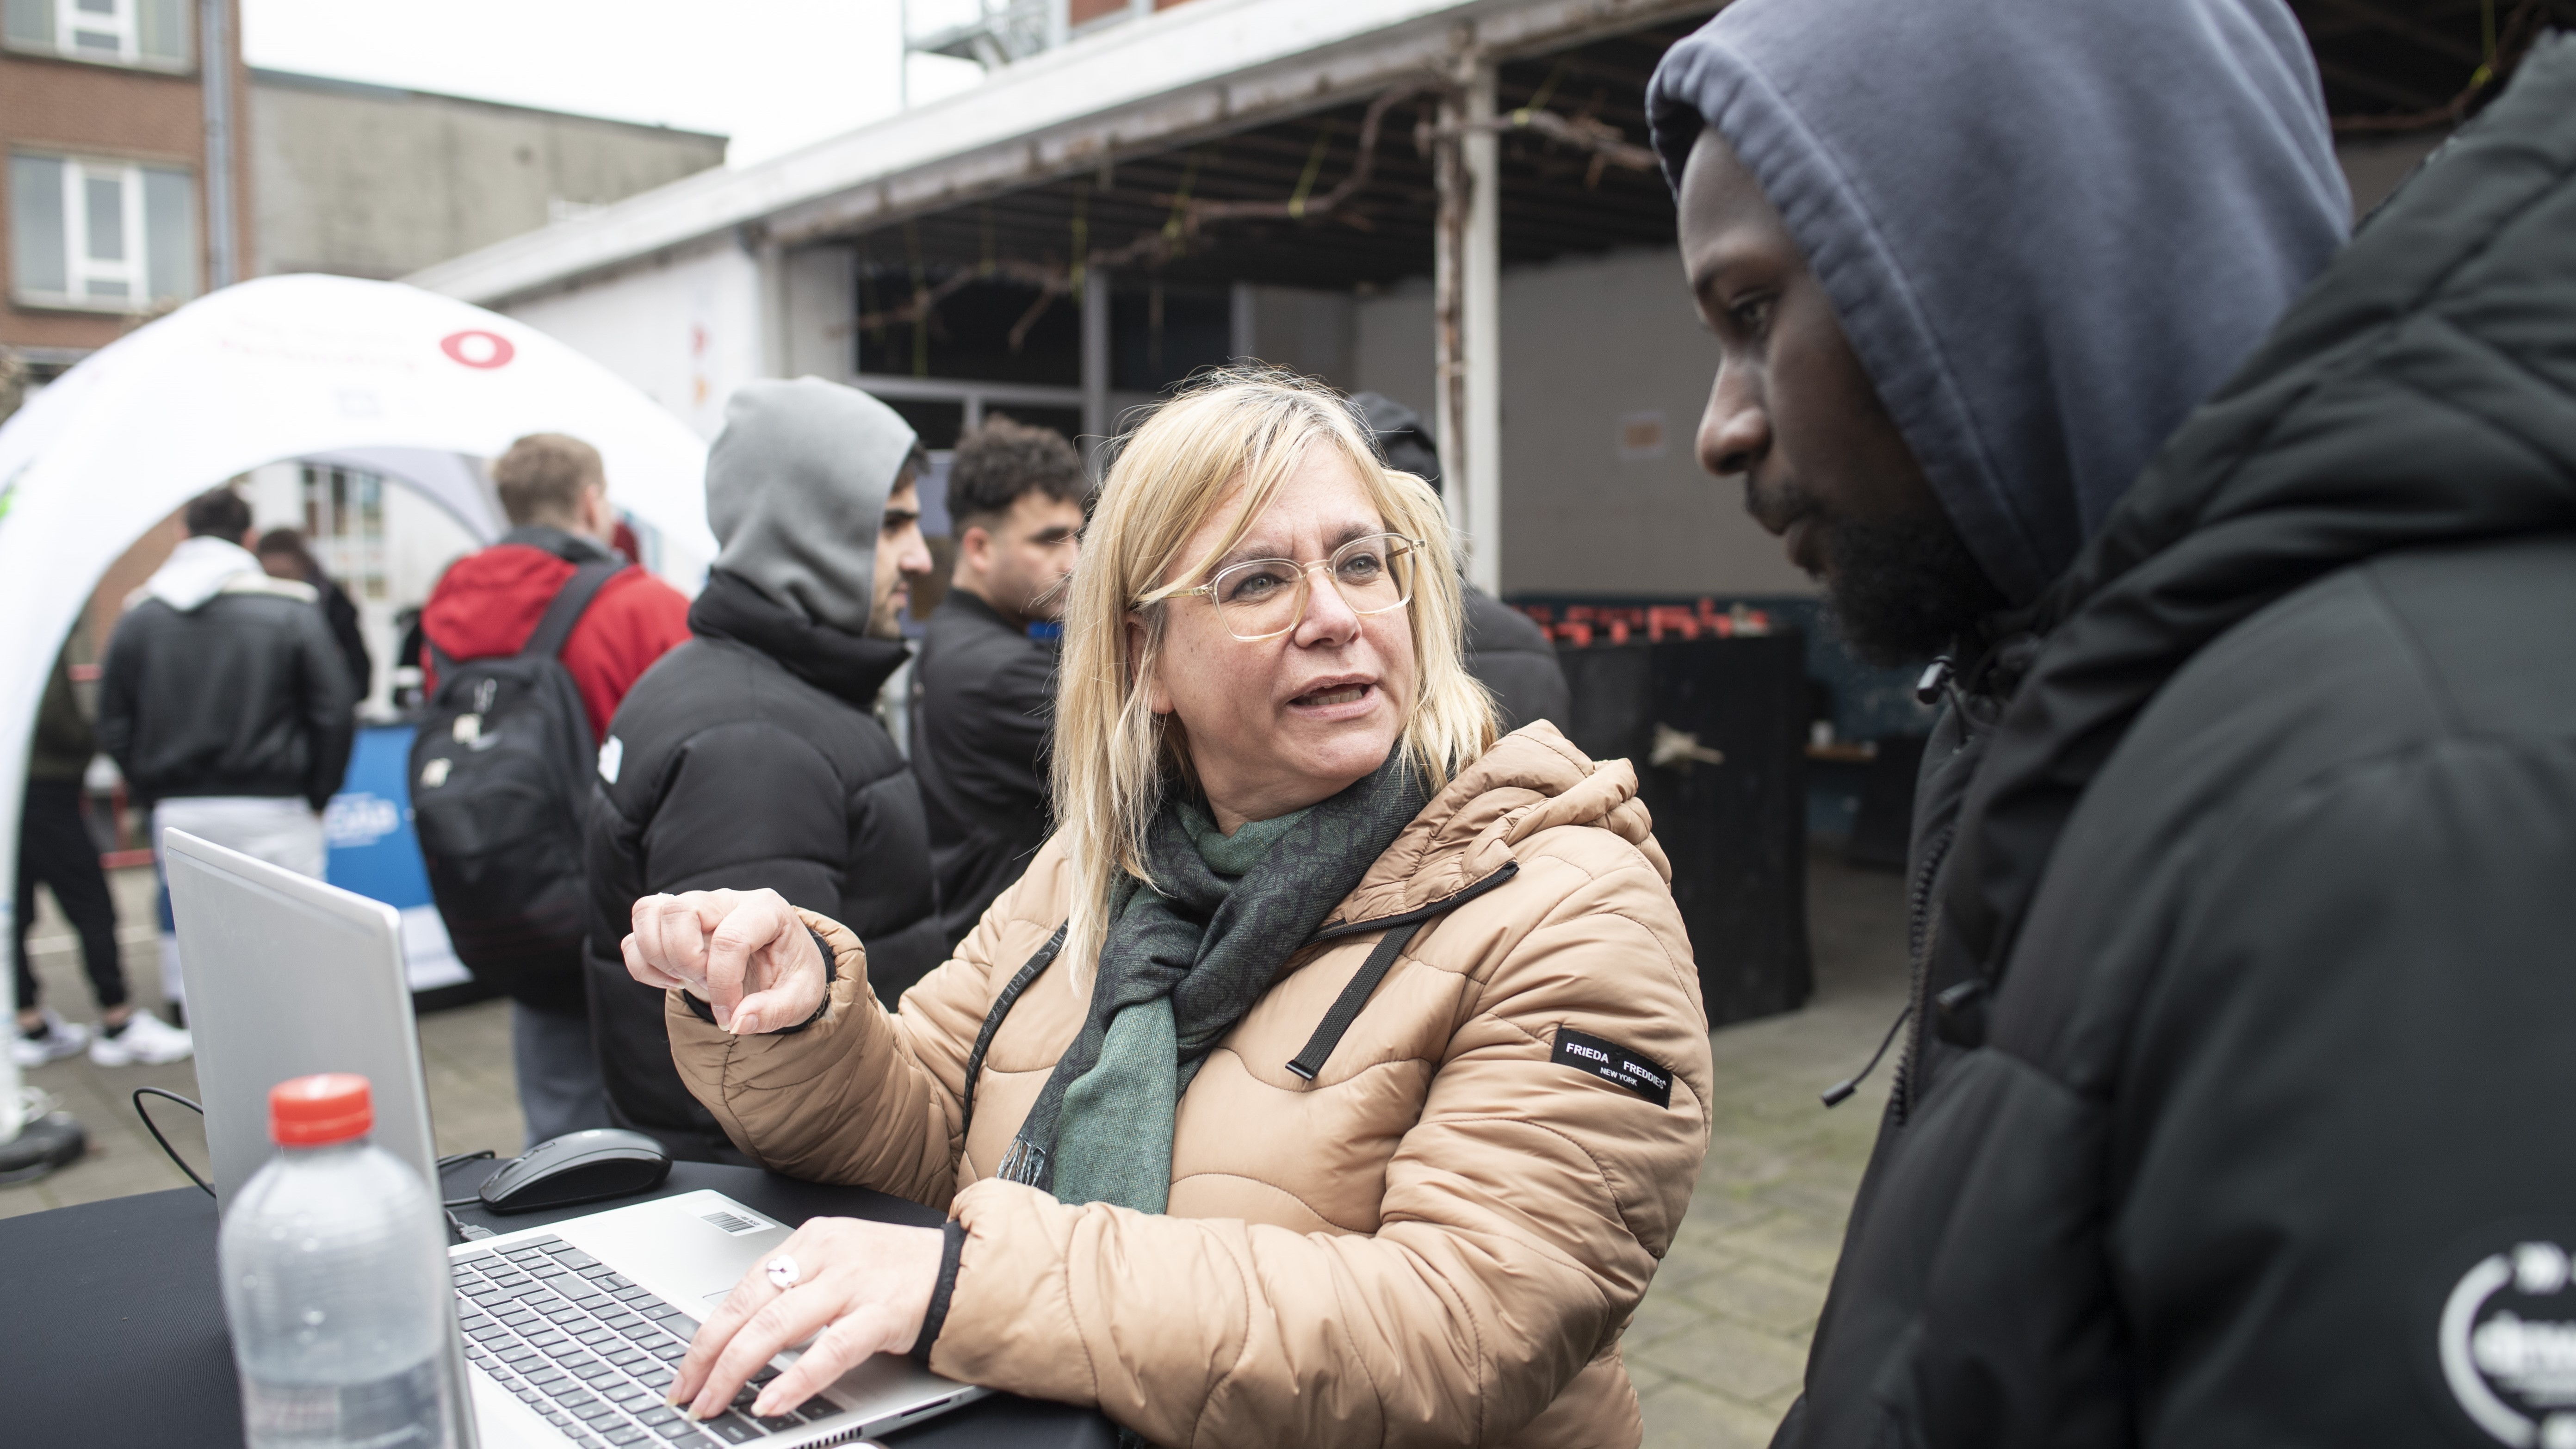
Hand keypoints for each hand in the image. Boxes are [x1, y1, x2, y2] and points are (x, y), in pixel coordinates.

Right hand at [622, 888, 827, 1033]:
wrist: (780, 965)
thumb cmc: (791, 975)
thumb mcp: (800, 998)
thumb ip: (773, 1012)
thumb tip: (737, 1022)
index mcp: (766, 909)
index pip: (730, 938)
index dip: (724, 984)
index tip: (730, 1016)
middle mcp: (726, 899)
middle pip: (680, 910)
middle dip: (685, 959)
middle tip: (707, 986)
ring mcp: (694, 905)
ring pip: (649, 913)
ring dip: (659, 958)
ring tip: (687, 980)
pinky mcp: (670, 923)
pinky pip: (634, 935)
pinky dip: (643, 964)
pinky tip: (673, 980)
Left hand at [667, 1216, 945, 1420]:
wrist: (964, 1269)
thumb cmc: (898, 1272)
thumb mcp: (838, 1265)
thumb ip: (795, 1290)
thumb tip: (738, 1338)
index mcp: (812, 1240)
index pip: (743, 1287)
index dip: (707, 1333)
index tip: (686, 1369)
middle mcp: (828, 1255)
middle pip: (750, 1306)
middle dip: (709, 1355)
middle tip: (687, 1392)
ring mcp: (854, 1283)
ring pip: (778, 1324)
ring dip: (737, 1370)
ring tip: (716, 1402)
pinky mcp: (882, 1313)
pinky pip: (829, 1350)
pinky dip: (795, 1379)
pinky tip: (772, 1401)